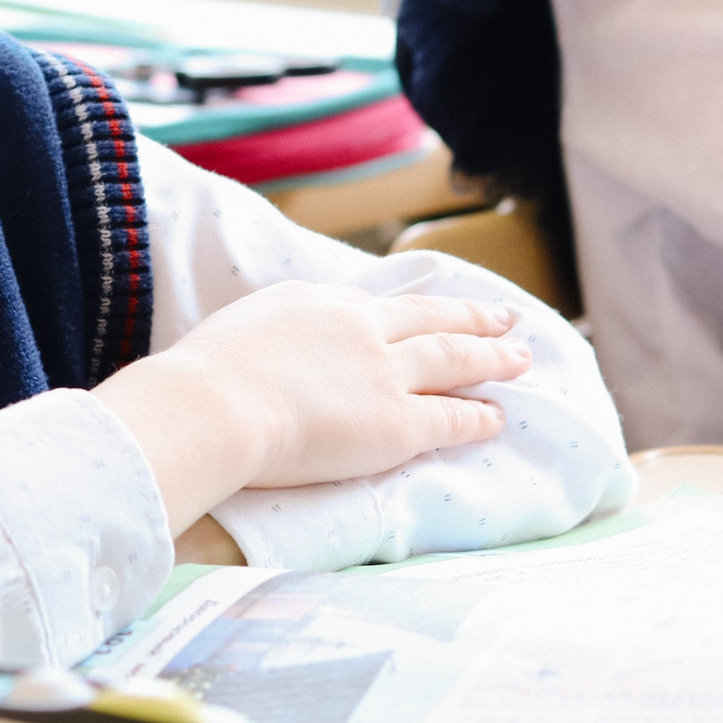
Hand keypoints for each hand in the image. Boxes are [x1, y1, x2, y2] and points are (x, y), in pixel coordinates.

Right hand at [92, 284, 529, 533]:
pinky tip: (499, 416)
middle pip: (427, 318)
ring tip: (522, 358)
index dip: (406, 307)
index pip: (372, 304)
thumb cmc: (200, 378)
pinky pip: (451, 416)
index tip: (427, 304)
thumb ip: (260, 337)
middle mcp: (358, 327)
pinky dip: (479, 414)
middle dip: (469, 316)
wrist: (214, 405)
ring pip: (453, 357)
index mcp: (314, 301)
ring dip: (491, 356)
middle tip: (505, 317)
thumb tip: (258, 354)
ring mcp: (382, 372)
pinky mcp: (397, 421)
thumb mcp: (231, 332)